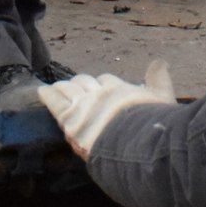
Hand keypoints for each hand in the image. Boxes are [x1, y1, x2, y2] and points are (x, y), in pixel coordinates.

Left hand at [39, 61, 174, 158]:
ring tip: (58, 88)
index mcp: (119, 89)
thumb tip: (160, 61)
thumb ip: (160, 80)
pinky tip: (42, 91)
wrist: (136, 145)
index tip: (103, 90)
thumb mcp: (163, 100)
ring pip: (69, 90)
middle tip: (79, 90)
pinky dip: (48, 95)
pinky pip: (55, 103)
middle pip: (86, 82)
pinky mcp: (70, 121)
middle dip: (82, 84)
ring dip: (64, 88)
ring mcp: (83, 106)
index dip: (104, 85)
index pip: (106, 80)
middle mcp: (99, 94)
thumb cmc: (152, 125)